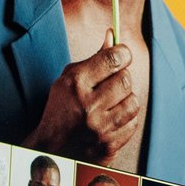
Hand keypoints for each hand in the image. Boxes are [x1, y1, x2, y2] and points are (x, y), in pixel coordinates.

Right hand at [25, 44, 139, 163]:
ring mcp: (99, 128)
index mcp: (75, 84)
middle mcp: (88, 105)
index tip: (122, 55)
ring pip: (133, 102)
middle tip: (112, 84)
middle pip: (126, 79)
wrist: (51, 151)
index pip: (112, 59)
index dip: (123, 53)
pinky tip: (111, 121)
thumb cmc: (61, 109)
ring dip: (125, 101)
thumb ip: (93, 59)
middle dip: (122, 78)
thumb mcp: (69, 80)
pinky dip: (125, 120)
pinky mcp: (108, 146)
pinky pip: (132, 123)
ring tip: (111, 104)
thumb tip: (112, 35)